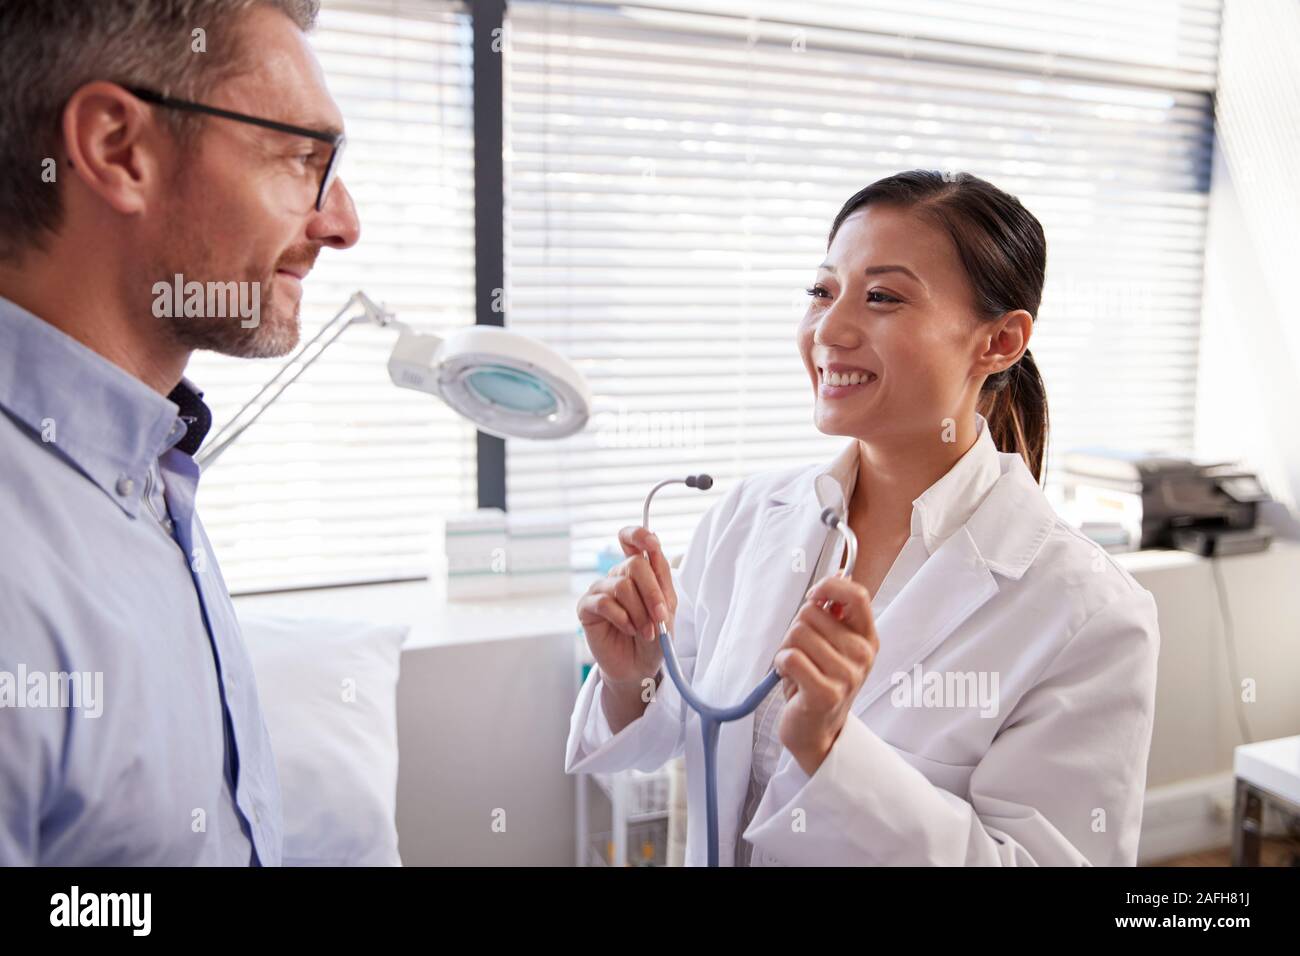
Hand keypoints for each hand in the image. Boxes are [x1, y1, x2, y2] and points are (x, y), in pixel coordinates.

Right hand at [577, 526, 677, 687]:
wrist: (639, 668)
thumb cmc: (653, 637)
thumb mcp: (667, 608)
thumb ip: (661, 579)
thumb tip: (653, 549)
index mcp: (638, 572)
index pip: (632, 540)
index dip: (639, 534)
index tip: (652, 543)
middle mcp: (618, 576)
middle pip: (634, 564)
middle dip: (652, 593)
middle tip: (660, 618)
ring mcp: (600, 590)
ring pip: (622, 586)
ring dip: (640, 612)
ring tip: (646, 632)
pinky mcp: (586, 608)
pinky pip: (604, 602)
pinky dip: (622, 618)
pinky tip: (628, 629)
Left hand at [773, 575, 878, 775]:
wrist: (816, 732)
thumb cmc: (818, 683)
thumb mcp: (832, 647)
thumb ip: (831, 617)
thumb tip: (825, 586)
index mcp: (867, 639)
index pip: (856, 594)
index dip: (829, 587)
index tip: (813, 598)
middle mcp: (862, 655)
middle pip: (811, 613)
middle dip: (796, 630)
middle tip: (802, 655)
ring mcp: (847, 675)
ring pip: (797, 633)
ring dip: (786, 650)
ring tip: (797, 670)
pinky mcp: (825, 692)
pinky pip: (790, 657)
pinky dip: (780, 665)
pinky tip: (790, 679)